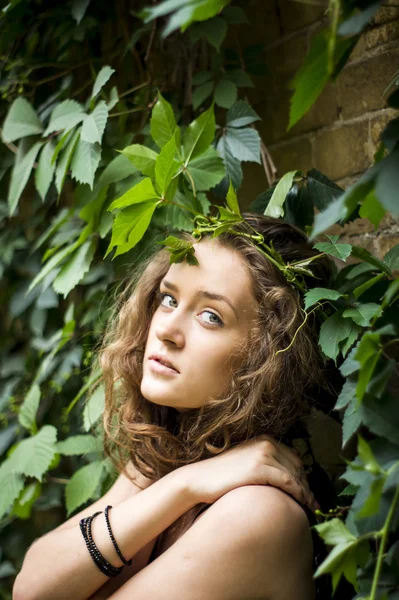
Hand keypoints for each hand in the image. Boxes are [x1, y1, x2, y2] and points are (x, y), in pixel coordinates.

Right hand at [181, 434, 317, 511]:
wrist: (199, 480)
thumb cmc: (222, 477)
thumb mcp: (247, 463)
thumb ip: (265, 464)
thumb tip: (287, 478)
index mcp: (265, 439)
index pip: (294, 458)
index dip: (303, 476)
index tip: (309, 492)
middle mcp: (267, 443)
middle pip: (297, 466)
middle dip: (307, 485)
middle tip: (313, 504)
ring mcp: (264, 454)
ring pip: (295, 475)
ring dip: (306, 492)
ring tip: (311, 508)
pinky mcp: (260, 468)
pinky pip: (288, 482)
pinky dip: (300, 494)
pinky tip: (304, 505)